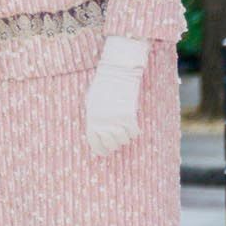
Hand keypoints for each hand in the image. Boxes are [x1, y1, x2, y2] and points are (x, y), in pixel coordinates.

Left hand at [85, 35, 148, 156]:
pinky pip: (134, 132)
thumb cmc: (103, 85)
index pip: (94, 143)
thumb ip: (93, 117)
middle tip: (117, 136)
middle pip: (111, 145)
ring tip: (124, 126)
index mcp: (91, 119)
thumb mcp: (91, 101)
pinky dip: (134, 130)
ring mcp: (116, 120)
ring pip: (124, 140)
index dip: (100, 150)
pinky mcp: (128, 116)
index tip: (105, 152)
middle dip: (114, 144)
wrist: (116, 73)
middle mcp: (103, 122)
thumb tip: (98, 133)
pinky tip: (133, 124)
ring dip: (125, 136)